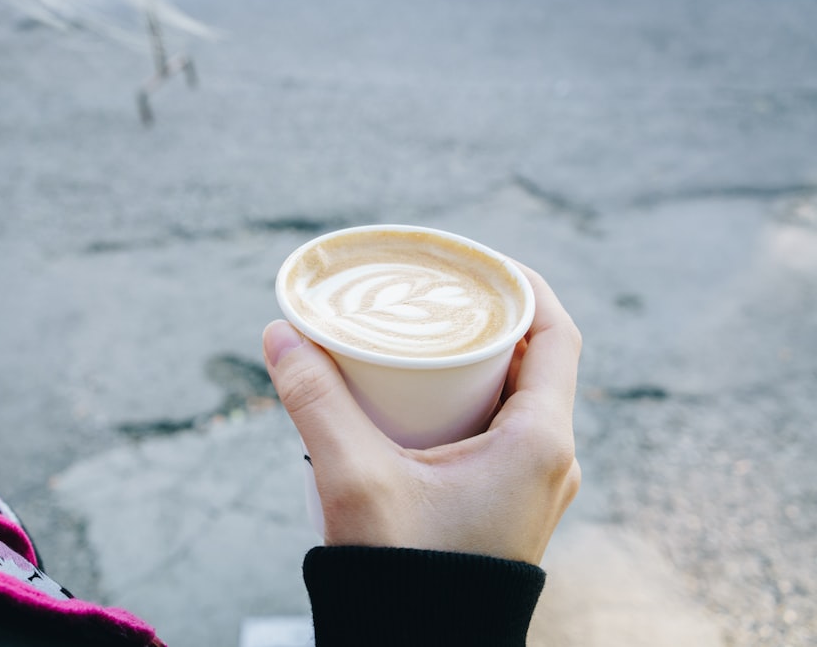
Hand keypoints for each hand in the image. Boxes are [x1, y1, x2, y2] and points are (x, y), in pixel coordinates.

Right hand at [262, 264, 580, 564]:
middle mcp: (553, 460)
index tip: (477, 261)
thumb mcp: (353, 479)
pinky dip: (474, 402)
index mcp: (539, 442)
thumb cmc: (402, 576)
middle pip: (536, 361)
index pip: (557, 333)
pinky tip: (426, 400)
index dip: (522, 284)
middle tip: (436, 296)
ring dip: (479, 363)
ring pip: (520, 398)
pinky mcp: (512, 505)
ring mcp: (536, 486)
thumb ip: (315, 402)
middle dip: (488, 322)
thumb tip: (279, 334)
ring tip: (426, 339)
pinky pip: (506, 432)